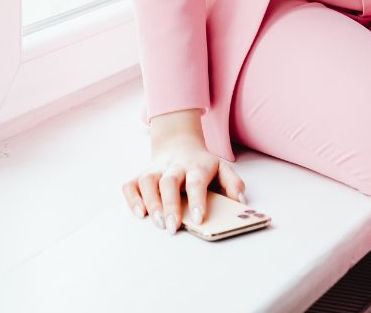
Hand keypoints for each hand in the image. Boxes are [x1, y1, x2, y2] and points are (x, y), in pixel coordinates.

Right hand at [122, 130, 246, 234]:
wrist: (178, 142)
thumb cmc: (201, 164)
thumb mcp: (221, 168)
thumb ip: (233, 184)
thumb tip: (240, 202)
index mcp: (196, 166)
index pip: (196, 181)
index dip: (197, 200)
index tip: (198, 218)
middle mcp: (174, 166)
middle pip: (169, 181)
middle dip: (170, 205)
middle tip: (173, 227)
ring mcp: (156, 169)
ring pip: (147, 181)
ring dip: (150, 202)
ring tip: (158, 222)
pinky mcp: (141, 174)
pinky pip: (130, 184)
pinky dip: (131, 198)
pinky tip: (139, 213)